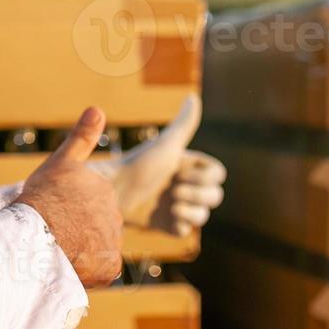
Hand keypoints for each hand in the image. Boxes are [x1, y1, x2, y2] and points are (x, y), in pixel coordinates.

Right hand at [14, 106, 123, 287]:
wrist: (37, 235)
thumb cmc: (43, 198)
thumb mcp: (61, 162)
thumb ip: (81, 137)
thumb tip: (97, 108)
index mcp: (103, 189)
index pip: (88, 203)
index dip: (66, 210)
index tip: (51, 213)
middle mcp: (114, 214)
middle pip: (93, 226)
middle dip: (76, 231)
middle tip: (52, 233)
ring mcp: (112, 241)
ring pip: (95, 247)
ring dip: (81, 251)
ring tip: (58, 250)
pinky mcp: (110, 266)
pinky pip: (99, 270)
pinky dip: (85, 270)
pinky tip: (68, 264)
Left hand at [90, 94, 225, 234]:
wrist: (110, 194)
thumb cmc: (136, 164)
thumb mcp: (165, 144)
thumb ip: (183, 124)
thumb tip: (194, 96)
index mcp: (184, 166)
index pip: (217, 173)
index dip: (206, 175)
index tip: (181, 169)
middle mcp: (181, 185)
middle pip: (216, 195)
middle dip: (199, 193)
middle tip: (174, 190)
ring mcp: (174, 206)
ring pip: (204, 215)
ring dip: (192, 211)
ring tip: (171, 205)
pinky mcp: (163, 225)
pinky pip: (186, 231)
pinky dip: (181, 226)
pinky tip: (167, 218)